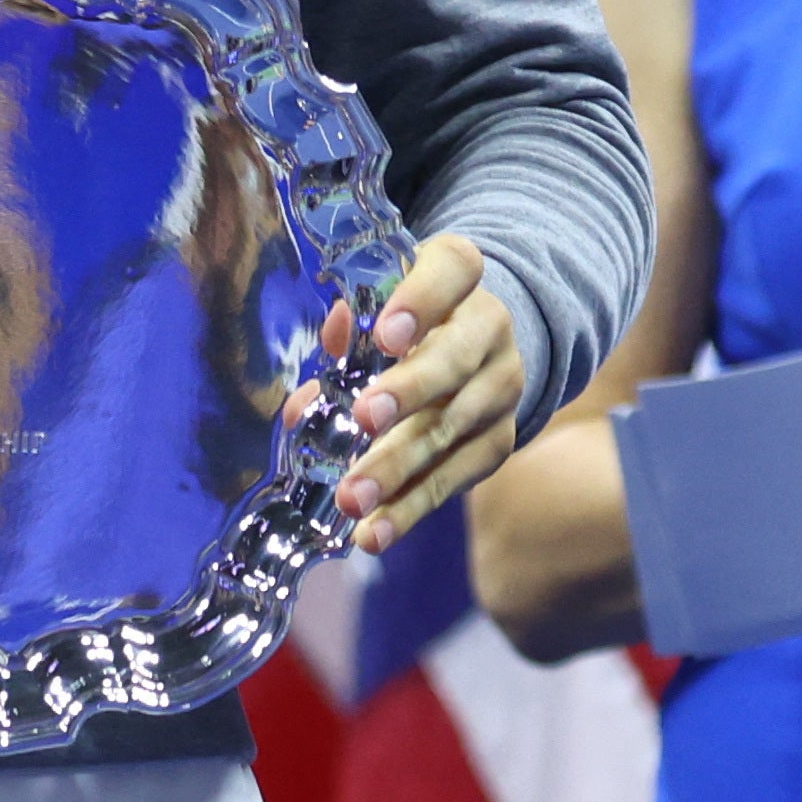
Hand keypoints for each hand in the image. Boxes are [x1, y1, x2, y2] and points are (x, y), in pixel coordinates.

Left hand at [303, 231, 524, 555]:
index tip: (385, 334)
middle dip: (410, 391)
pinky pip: (456, 476)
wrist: (476, 344)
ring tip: (352, 499)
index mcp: (456, 275)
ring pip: (452, 428)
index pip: (454, 269)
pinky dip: (411, 506)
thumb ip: (338, 340)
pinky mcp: (499, 440)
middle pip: (456, 358)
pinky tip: (374, 532)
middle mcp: (490, 328)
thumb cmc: (402, 318)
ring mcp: (501, 387)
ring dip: (399, 467)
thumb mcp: (373, 306)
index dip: (422, 299)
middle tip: (363, 418)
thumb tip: (300, 406)